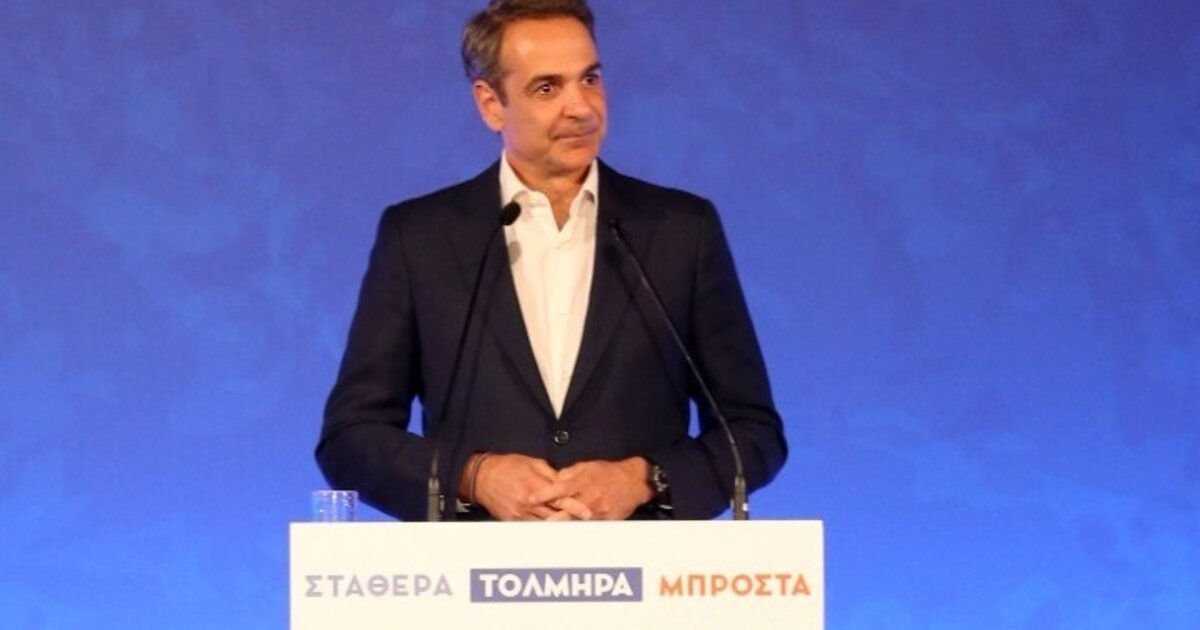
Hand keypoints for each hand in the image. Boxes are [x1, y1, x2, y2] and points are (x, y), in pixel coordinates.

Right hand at [465, 453, 591, 520]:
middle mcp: (528, 503)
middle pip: (554, 516)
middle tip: (584, 523)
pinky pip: (530, 527)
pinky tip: (551, 529)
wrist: (481, 476)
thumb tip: (566, 482)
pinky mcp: (511, 520)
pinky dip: (542, 529)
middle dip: (570, 520)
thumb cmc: (508, 466)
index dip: (575, 507)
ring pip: (544, 525)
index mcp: (535, 486)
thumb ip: (551, 475)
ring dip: (558, 526)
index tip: (588, 513)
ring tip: (572, 528)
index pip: (560, 499)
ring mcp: (519, 514)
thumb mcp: (532, 463)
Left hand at [530, 457, 653, 520]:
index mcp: (583, 483)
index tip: (530, 498)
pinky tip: (567, 535)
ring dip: (562, 526)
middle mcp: (589, 498)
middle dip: (550, 518)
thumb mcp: (589, 466)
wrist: (634, 482)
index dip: (544, 494)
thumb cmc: (609, 472)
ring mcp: (597, 511)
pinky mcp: (605, 520)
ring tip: (547, 531)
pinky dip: (578, 529)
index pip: (559, 488)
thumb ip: (570, 473)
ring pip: (576, 522)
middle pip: (565, 511)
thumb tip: (555, 478)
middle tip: (534, 523)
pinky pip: (588, 527)